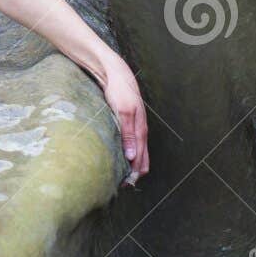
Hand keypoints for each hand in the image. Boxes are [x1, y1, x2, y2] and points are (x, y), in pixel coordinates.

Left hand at [93, 51, 149, 185]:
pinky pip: (130, 142)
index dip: (135, 173)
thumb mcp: (123, 112)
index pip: (141, 158)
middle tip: (123, 185)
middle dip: (135, 172)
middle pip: (141, 157)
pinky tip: (119, 156)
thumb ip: (128, 134)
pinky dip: (127, 153)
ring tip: (121, 176)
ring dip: (131, 164)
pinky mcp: (127, 121)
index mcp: (140, 129)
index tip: (126, 185)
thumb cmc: (118, 90)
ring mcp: (134, 125)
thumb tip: (133, 157)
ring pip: (137, 151)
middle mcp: (139, 129)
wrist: (114, 71)